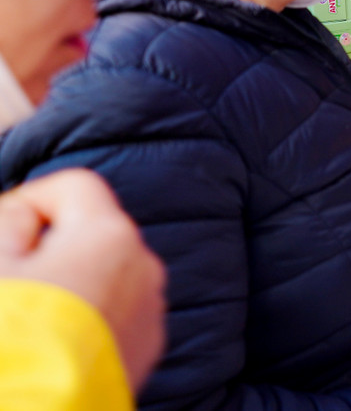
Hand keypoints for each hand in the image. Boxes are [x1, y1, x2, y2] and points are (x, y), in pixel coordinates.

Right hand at [0, 169, 166, 389]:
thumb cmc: (12, 337)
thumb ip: (10, 223)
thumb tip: (26, 216)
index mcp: (109, 235)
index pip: (74, 186)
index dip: (30, 201)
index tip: (2, 229)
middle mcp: (144, 265)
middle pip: (93, 231)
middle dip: (50, 244)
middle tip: (11, 276)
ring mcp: (152, 308)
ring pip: (108, 272)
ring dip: (72, 280)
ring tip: (31, 316)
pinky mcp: (148, 347)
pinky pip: (118, 311)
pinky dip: (89, 313)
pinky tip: (54, 341)